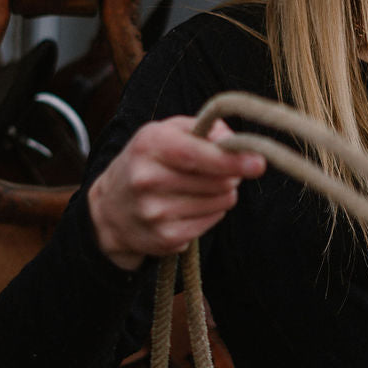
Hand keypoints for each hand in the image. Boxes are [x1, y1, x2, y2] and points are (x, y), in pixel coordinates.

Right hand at [88, 115, 265, 270]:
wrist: (109, 209)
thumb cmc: (147, 162)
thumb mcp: (166, 133)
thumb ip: (203, 129)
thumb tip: (236, 142)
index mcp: (149, 145)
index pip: (198, 154)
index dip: (232, 160)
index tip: (258, 163)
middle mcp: (147, 179)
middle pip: (218, 181)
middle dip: (230, 174)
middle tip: (220, 171)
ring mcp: (155, 212)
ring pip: (220, 202)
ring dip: (222, 194)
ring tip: (199, 189)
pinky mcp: (165, 238)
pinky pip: (212, 222)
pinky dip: (211, 213)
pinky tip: (191, 207)